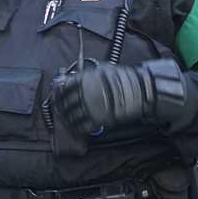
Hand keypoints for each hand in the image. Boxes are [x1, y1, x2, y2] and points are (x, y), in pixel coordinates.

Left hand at [52, 59, 186, 134]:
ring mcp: (91, 107)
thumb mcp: (102, 70)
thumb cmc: (122, 77)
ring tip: (66, 121)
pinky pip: (84, 126)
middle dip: (61, 108)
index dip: (58, 93)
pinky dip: (79, 128)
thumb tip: (69, 79)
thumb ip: (85, 75)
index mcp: (84, 79)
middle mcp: (84, 93)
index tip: (56, 97)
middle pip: (66, 103)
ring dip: (68, 120)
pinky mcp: (100, 118)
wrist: (141, 89)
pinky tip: (77, 128)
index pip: (64, 87)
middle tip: (59, 111)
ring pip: (73, 116)